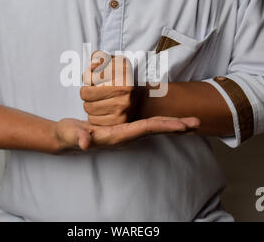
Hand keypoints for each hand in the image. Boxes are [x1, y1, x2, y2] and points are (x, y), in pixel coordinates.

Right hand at [54, 117, 200, 152]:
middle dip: (176, 127)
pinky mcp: (124, 129)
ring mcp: (126, 133)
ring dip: (173, 125)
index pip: (145, 129)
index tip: (183, 125)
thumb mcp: (70, 134)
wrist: (66, 138)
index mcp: (117, 135)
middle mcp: (126, 136)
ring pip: (154, 129)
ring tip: (191, 123)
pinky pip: (147, 126)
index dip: (164, 125)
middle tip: (197, 122)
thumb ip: (77, 137)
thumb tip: (85, 142)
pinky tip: (170, 121)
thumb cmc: (69, 135)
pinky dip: (162, 123)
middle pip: (156, 130)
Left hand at [81, 50, 135, 125]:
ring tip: (98, 100)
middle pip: (85, 94)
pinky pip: (93, 120)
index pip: (89, 78)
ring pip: (88, 108)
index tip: (93, 78)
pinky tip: (102, 110)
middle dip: (86, 93)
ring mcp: (123, 107)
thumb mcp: (113, 61)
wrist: (143, 96)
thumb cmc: (122, 78)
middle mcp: (125, 90)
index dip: (87, 77)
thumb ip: (100, 57)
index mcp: (122, 72)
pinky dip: (94, 116)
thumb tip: (93, 65)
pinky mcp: (120, 121)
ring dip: (89, 104)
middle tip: (92, 92)